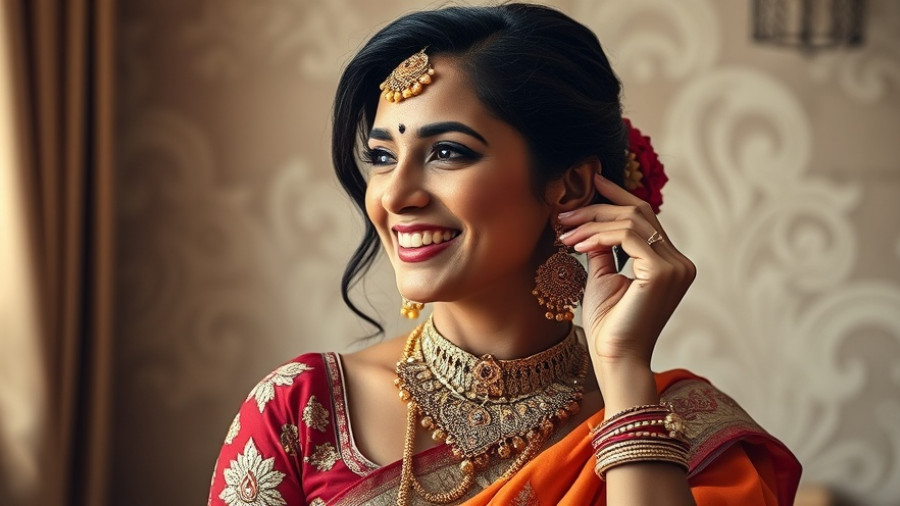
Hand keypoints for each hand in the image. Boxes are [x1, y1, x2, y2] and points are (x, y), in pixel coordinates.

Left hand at [558, 173, 694, 368]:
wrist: (614, 357)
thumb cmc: (608, 324)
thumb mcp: (603, 277)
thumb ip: (604, 248)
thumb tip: (592, 222)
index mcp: (669, 263)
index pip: (645, 218)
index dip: (619, 196)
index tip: (593, 181)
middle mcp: (679, 262)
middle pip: (639, 213)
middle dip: (597, 208)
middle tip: (565, 214)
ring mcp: (676, 266)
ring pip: (632, 221)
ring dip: (592, 222)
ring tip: (565, 233)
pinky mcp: (663, 272)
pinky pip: (628, 237)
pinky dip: (600, 235)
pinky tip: (579, 245)